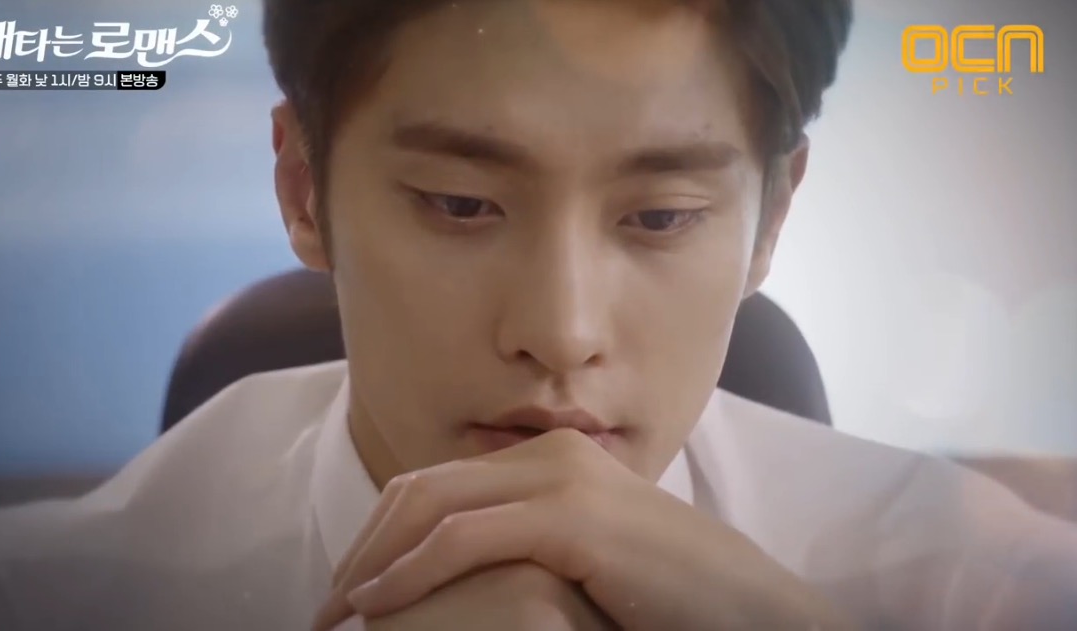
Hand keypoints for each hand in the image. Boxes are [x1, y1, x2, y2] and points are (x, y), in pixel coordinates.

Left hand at [315, 429, 851, 630]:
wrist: (753, 612)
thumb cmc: (675, 600)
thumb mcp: (590, 564)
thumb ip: (535, 550)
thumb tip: (474, 581)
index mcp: (554, 460)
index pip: (440, 483)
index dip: (383, 533)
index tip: (354, 585)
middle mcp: (552, 454)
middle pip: (422, 488)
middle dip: (364, 545)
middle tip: (328, 604)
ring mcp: (562, 479)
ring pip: (431, 506)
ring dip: (372, 562)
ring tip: (338, 614)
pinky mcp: (572, 518)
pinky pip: (462, 539)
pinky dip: (408, 573)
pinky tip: (376, 608)